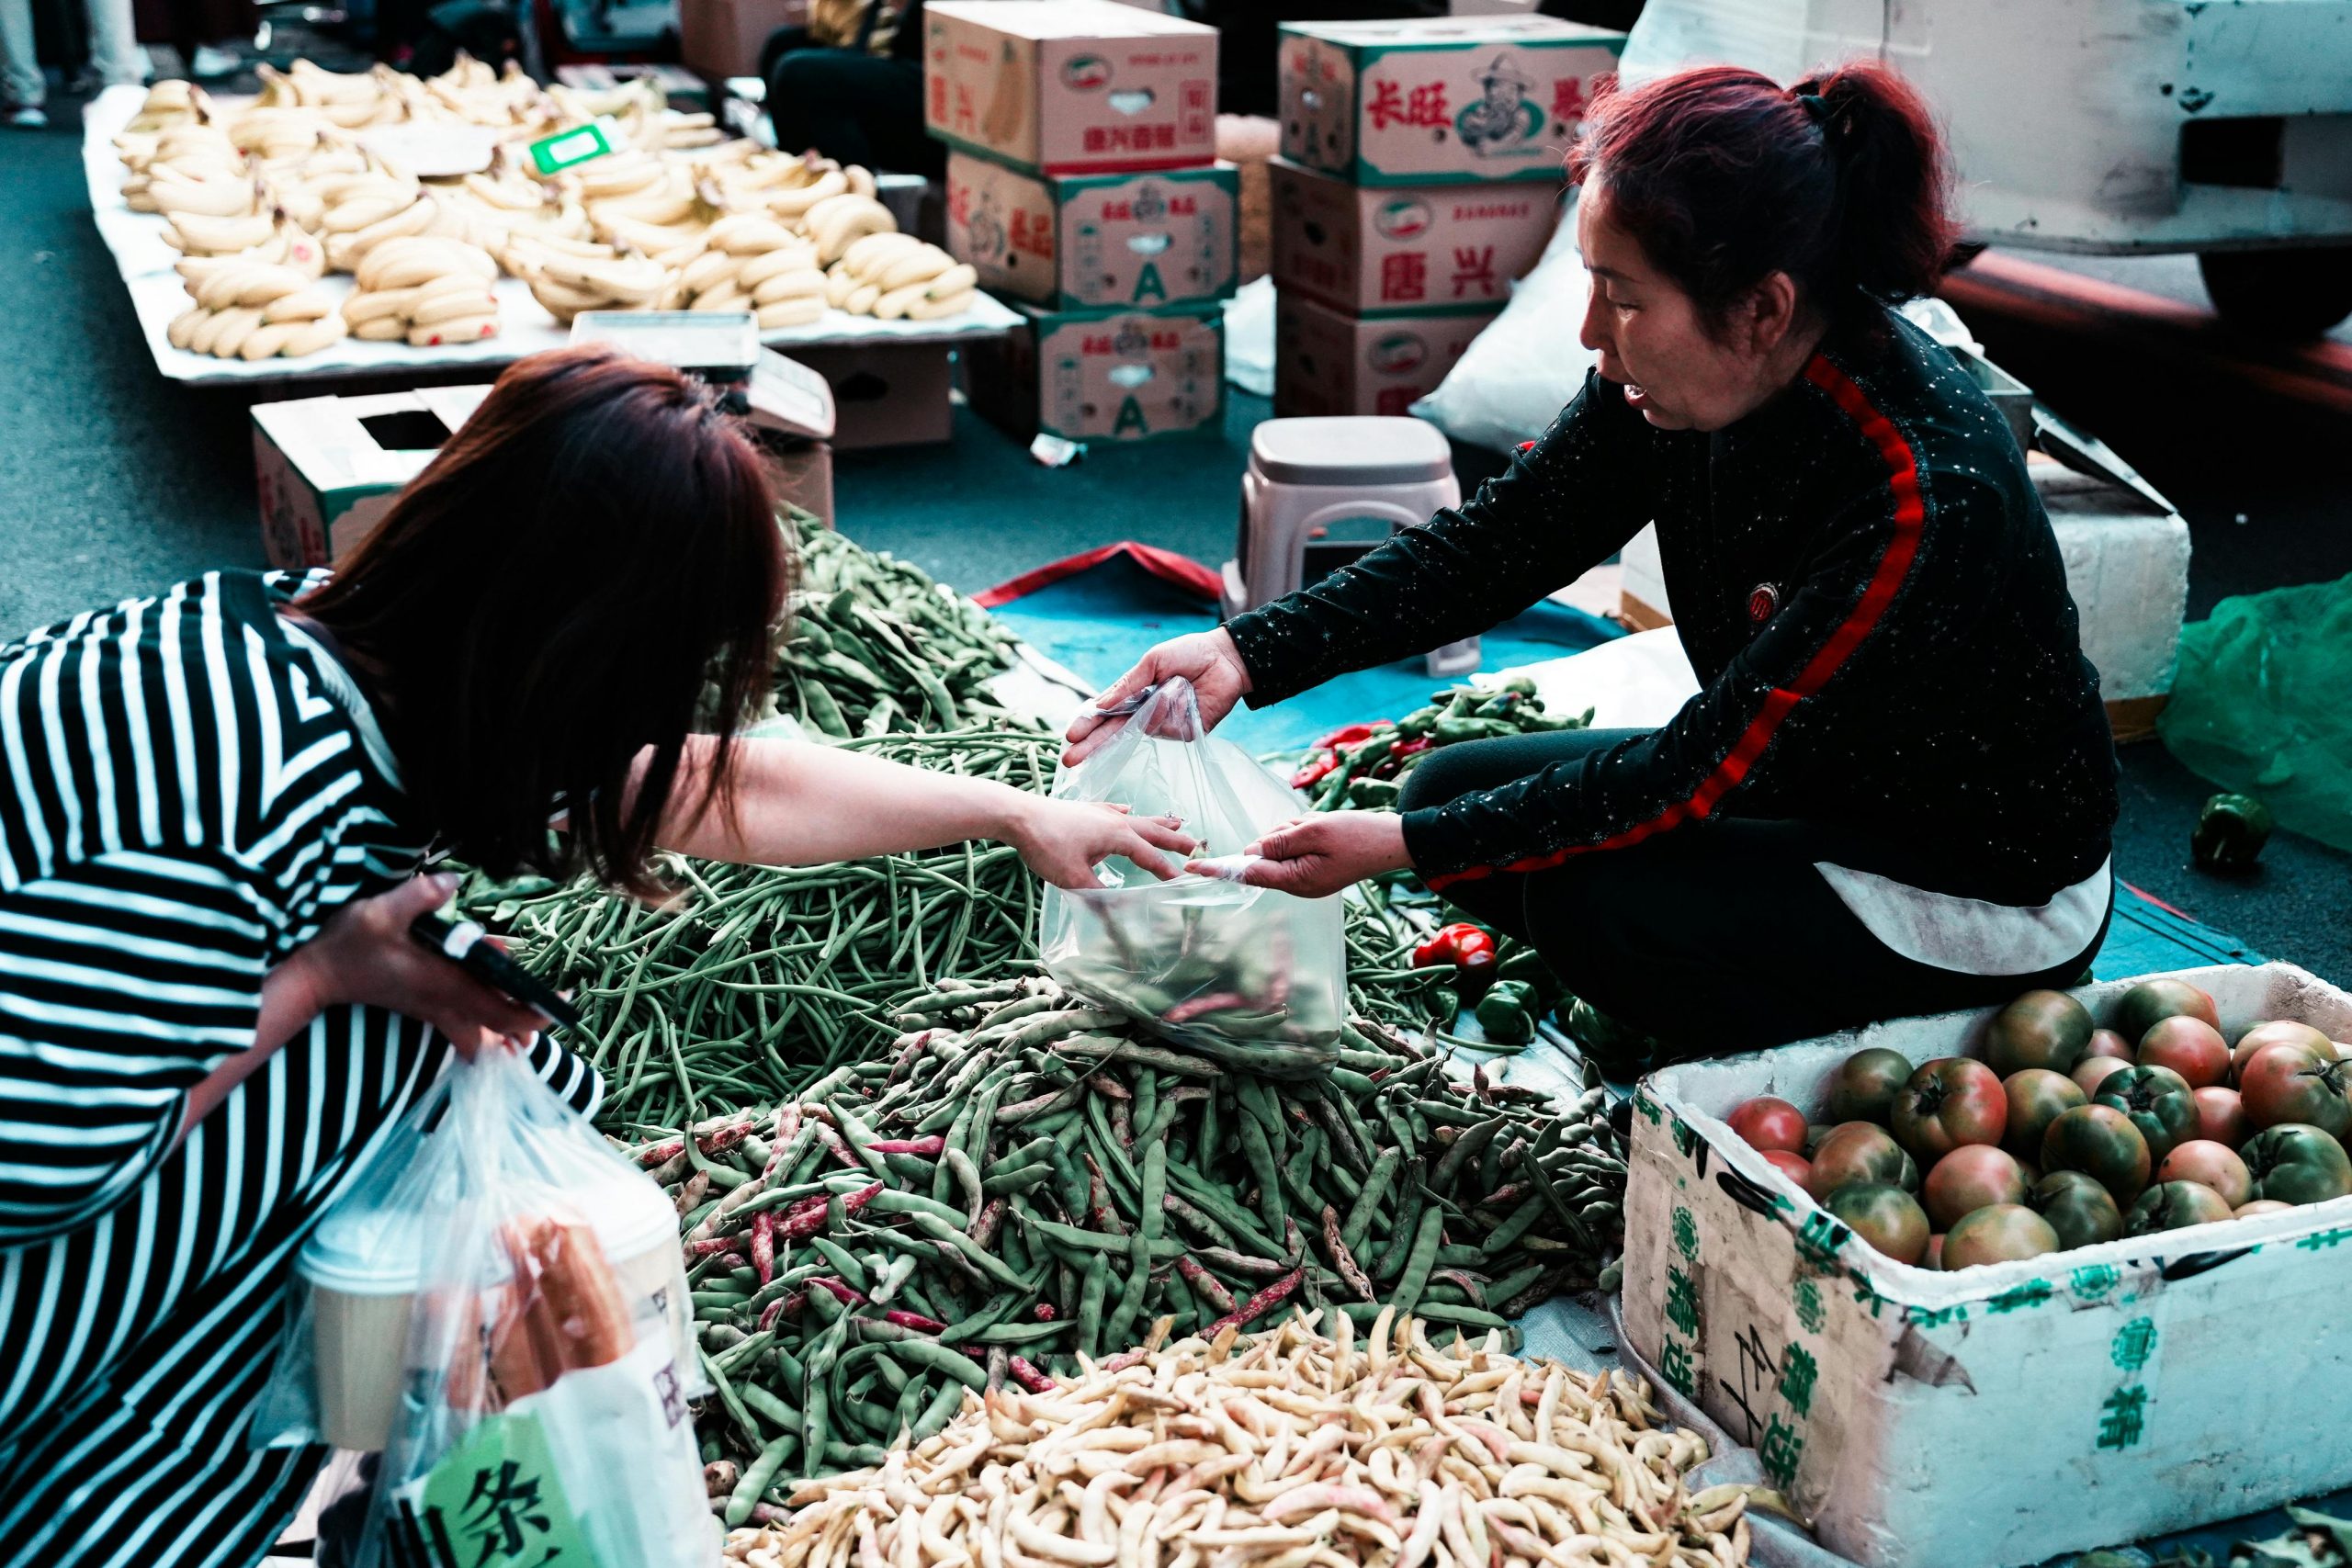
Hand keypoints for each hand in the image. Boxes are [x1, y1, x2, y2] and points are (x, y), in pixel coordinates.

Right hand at [285, 873, 554, 1056]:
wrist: (316, 976)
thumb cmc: (348, 945)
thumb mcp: (379, 912)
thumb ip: (418, 896)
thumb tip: (452, 879)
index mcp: (446, 986)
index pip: (502, 1013)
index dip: (536, 1015)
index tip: (562, 1004)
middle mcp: (445, 1003)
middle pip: (499, 1027)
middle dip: (528, 1020)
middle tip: (550, 1002)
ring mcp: (433, 1009)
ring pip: (481, 1029)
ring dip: (506, 1021)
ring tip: (526, 1005)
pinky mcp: (423, 1007)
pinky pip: (463, 1023)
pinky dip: (483, 1019)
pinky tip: (489, 995)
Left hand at [1004, 796, 1198, 890]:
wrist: (1017, 815)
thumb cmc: (1046, 845)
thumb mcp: (1074, 879)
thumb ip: (1100, 899)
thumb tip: (1118, 919)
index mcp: (1117, 835)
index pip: (1150, 857)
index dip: (1167, 871)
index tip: (1184, 883)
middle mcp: (1114, 820)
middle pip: (1152, 831)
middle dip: (1175, 839)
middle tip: (1197, 843)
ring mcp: (1099, 812)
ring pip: (1137, 818)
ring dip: (1157, 823)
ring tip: (1177, 820)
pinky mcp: (1084, 810)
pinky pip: (1113, 810)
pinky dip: (1126, 812)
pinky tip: (1127, 809)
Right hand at [1061, 629, 1252, 766]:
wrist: (1226, 659)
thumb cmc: (1189, 654)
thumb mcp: (1153, 661)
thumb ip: (1128, 684)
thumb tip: (1102, 704)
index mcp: (1134, 696)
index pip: (1104, 715)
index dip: (1087, 726)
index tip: (1070, 737)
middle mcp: (1145, 714)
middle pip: (1114, 735)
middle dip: (1093, 747)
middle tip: (1070, 760)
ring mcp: (1164, 726)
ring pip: (1145, 726)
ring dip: (1158, 705)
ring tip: (1178, 684)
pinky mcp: (1184, 733)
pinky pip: (1170, 726)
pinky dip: (1176, 707)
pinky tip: (1189, 694)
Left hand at [1202, 813, 1411, 899]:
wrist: (1392, 841)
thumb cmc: (1357, 835)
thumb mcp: (1315, 831)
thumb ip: (1279, 841)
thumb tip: (1250, 851)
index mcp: (1296, 880)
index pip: (1247, 873)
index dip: (1218, 867)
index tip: (1191, 866)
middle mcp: (1297, 884)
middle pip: (1264, 854)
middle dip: (1280, 834)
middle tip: (1310, 827)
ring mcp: (1306, 878)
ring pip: (1278, 846)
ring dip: (1294, 831)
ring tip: (1322, 829)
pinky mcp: (1313, 870)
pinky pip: (1294, 847)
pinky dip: (1303, 834)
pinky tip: (1324, 831)